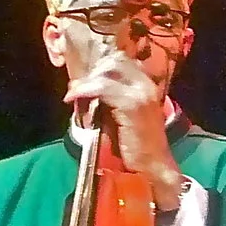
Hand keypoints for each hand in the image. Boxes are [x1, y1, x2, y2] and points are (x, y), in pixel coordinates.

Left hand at [65, 53, 184, 208]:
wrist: (152, 166)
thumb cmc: (136, 145)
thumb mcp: (122, 114)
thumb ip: (110, 98)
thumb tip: (87, 86)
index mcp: (145, 84)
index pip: (120, 60)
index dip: (99, 68)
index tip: (83, 81)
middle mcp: (146, 83)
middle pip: (112, 61)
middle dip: (91, 73)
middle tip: (76, 88)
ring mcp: (141, 93)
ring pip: (105, 74)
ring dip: (84, 83)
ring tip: (72, 95)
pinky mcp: (133, 104)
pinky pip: (102, 88)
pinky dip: (84, 91)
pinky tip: (73, 99)